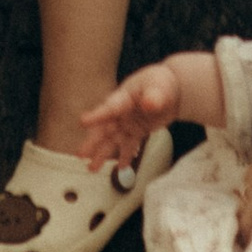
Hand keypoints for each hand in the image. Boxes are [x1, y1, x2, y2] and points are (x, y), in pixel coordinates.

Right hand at [81, 56, 201, 166]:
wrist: (171, 89)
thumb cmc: (160, 83)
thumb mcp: (158, 88)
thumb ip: (153, 97)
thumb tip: (150, 103)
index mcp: (124, 98)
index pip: (109, 108)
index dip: (97, 115)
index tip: (83, 121)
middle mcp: (122, 113)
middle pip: (105, 129)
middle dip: (92, 142)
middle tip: (80, 154)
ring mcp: (128, 123)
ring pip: (113, 141)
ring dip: (102, 154)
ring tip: (91, 169)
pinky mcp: (137, 131)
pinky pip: (129, 145)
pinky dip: (125, 156)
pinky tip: (121, 169)